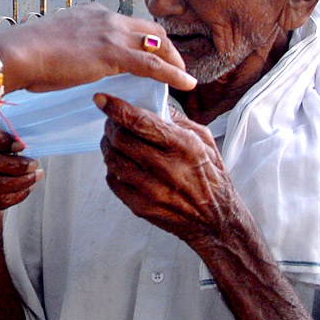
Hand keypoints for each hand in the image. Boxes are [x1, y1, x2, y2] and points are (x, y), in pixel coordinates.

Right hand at [0, 3, 194, 93]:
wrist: (18, 53)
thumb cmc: (26, 55)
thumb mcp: (53, 44)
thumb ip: (69, 49)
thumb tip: (68, 64)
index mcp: (90, 13)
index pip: (125, 24)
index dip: (141, 39)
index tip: (147, 52)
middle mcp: (105, 17)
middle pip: (149, 28)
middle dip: (166, 46)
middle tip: (174, 65)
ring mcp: (111, 32)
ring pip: (157, 43)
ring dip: (174, 60)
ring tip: (184, 77)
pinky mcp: (113, 53)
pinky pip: (153, 64)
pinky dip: (174, 74)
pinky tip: (186, 84)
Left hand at [96, 94, 246, 249]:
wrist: (216, 220)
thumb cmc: (211, 178)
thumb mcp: (204, 141)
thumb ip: (178, 120)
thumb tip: (152, 102)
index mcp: (184, 147)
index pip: (141, 122)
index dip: (116, 108)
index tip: (103, 100)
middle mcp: (168, 168)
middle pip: (121, 139)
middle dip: (111, 126)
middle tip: (112, 122)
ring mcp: (152, 190)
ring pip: (113, 159)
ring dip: (108, 147)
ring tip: (114, 142)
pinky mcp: (141, 206)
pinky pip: (113, 181)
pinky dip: (112, 169)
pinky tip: (121, 165)